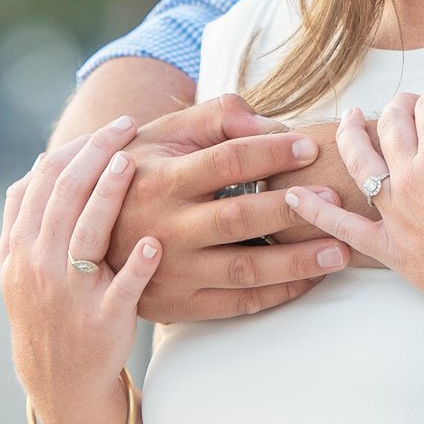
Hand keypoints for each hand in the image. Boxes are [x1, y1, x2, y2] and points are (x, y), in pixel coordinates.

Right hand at [0, 120, 157, 423]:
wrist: (58, 380)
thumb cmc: (47, 309)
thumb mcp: (21, 265)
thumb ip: (27, 216)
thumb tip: (40, 161)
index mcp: (21, 247)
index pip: (43, 182)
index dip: (76, 147)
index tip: (108, 126)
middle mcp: (39, 266)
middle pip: (64, 196)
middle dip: (95, 155)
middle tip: (127, 127)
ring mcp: (69, 294)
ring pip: (86, 234)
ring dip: (108, 195)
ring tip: (131, 164)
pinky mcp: (101, 321)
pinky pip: (120, 288)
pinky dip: (137, 264)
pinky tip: (154, 242)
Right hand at [101, 94, 350, 320]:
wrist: (84, 233)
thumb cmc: (139, 172)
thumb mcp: (164, 134)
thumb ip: (218, 118)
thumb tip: (271, 125)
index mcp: (162, 180)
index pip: (226, 161)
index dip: (270, 153)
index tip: (310, 146)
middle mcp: (165, 228)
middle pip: (239, 219)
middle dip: (293, 211)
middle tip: (336, 202)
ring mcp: (172, 272)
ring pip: (243, 269)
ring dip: (296, 262)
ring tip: (339, 251)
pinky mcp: (179, 305)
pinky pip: (236, 303)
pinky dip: (277, 294)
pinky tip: (310, 279)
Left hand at [285, 86, 423, 333]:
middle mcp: (409, 179)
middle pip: (394, 125)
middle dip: (405, 105)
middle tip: (416, 103)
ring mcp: (393, 214)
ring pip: (360, 162)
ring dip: (351, 134)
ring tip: (350, 118)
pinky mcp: (388, 247)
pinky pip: (342, 227)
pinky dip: (316, 211)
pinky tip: (295, 197)